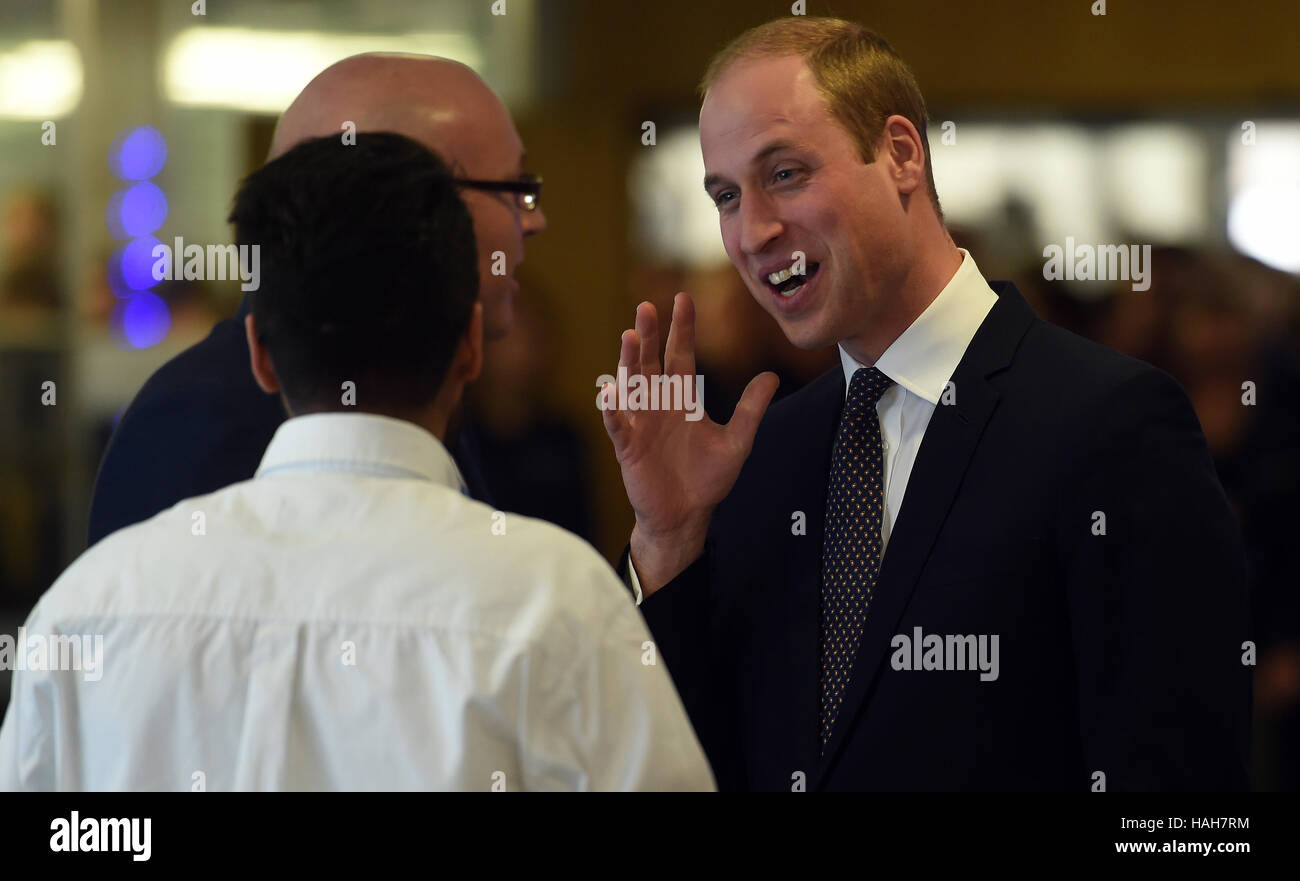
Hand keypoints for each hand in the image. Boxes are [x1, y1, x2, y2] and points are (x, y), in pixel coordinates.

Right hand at [601, 293, 778, 595]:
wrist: (686, 515)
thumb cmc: (707, 479)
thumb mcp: (737, 441)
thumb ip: (751, 409)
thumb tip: (772, 376)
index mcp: (682, 398)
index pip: (680, 354)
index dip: (681, 328)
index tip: (682, 298)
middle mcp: (658, 404)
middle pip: (651, 361)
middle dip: (648, 334)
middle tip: (645, 307)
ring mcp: (641, 423)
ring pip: (632, 385)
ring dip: (628, 361)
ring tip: (628, 337)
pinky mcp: (628, 446)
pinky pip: (618, 424)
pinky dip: (613, 409)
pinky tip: (610, 392)